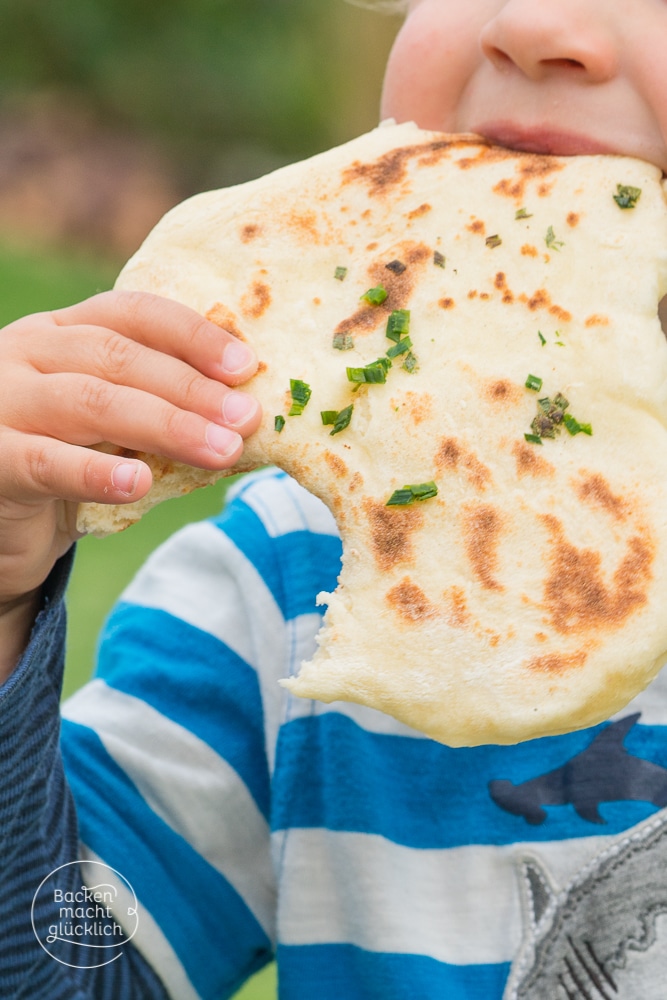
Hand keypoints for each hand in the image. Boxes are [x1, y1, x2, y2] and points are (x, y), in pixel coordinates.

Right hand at [0, 290, 260, 614]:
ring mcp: (4, 402)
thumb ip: (156, 410)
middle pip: (117, 358)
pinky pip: (45, 461)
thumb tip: (243, 417)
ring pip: (90, 402)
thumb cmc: (64, 464)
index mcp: (62, 331)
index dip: (192, 334)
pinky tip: (137, 482)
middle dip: (191, 387)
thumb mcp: (111, 427)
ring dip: (165, 426)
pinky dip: (95, 472)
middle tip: (247, 417)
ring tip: (220, 450)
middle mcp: (27, 351)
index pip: (132, 314)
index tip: (246, 365)